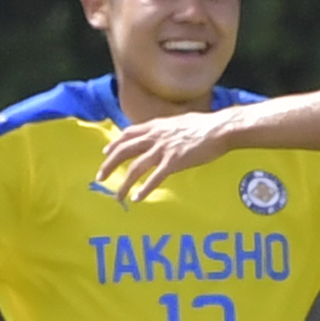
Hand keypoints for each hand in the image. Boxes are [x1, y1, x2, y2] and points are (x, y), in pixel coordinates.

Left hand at [97, 113, 237, 202]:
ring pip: (135, 168)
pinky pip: (153, 179)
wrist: (219, 129)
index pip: (128, 134)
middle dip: (109, 165)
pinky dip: (144, 190)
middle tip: (100, 178)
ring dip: (124, 184)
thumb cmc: (205, 125)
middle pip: (124, 151)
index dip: (114, 144)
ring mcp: (162, 150)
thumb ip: (166, 129)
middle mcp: (155, 137)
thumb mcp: (179, 122)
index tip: (105, 153)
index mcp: (156, 126)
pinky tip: (137, 198)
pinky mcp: (173, 163)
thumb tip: (162, 133)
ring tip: (117, 196)